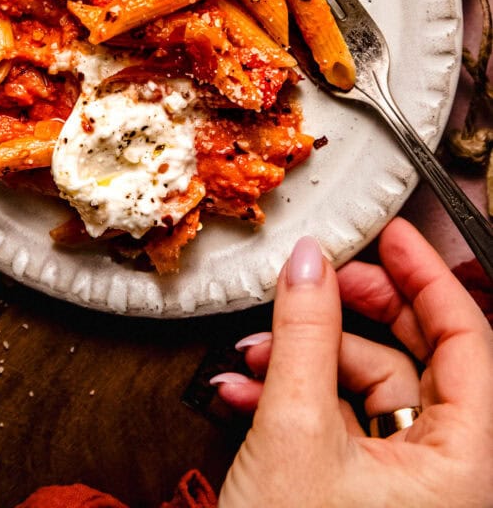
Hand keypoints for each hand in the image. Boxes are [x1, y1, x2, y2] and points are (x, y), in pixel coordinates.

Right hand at [213, 218, 492, 507]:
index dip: (427, 276)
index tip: (394, 233)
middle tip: (320, 276)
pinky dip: (296, 398)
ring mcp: (407, 486)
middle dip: (355, 312)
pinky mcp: (366, 492)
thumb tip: (309, 262)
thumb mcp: (294, 430)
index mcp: (468, 465)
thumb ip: (304, 332)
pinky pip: (342, 421)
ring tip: (255, 352)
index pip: (467, 339)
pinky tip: (248, 390)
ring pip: (369, 386)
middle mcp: (450, 474)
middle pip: (416, 357)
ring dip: (305, 358)